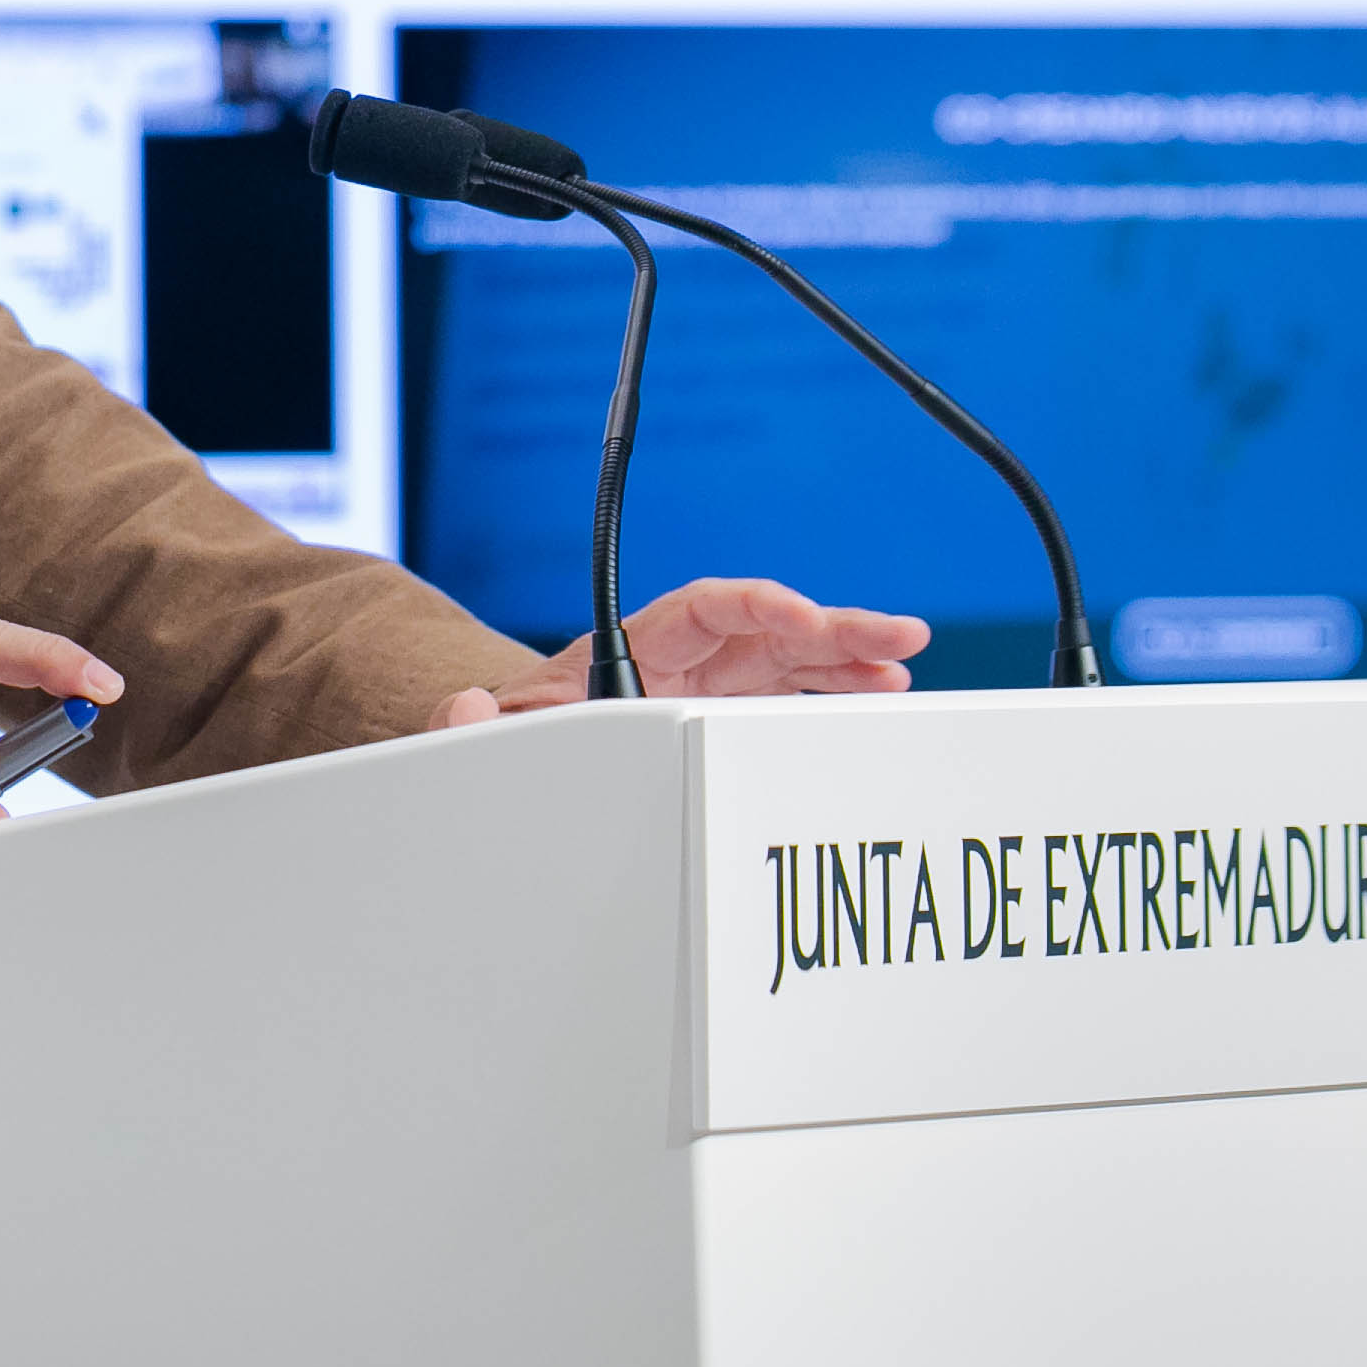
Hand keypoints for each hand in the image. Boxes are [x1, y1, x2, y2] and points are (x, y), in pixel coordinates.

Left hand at [435, 575, 924, 727]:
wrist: (511, 759)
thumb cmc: (507, 739)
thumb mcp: (487, 733)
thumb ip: (470, 726)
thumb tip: (460, 708)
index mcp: (624, 648)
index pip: (701, 610)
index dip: (756, 607)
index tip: (802, 618)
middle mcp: (675, 661)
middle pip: (764, 629)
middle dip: (834, 627)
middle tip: (902, 634)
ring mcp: (704, 689)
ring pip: (788, 661)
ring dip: (848, 657)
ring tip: (906, 661)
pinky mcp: (722, 720)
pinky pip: (786, 697)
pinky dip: (832, 693)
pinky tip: (877, 693)